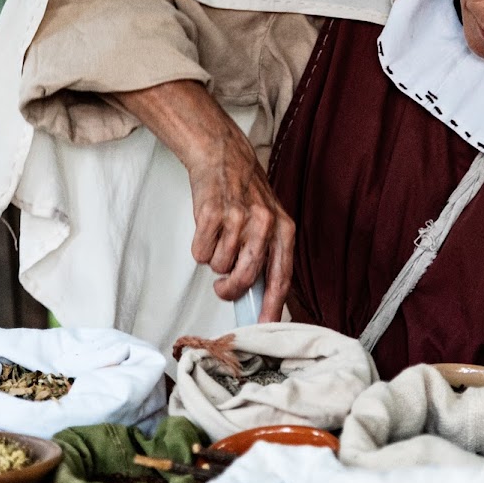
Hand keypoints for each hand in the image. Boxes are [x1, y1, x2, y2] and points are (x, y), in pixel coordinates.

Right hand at [115, 80, 294, 321]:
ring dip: (214, 261)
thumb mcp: (269, 221)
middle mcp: (264, 224)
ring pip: (219, 267)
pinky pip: (200, 253)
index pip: (282, 277)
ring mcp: (237, 218)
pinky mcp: (211, 214)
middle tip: (222, 286)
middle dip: (230, 289)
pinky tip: (207, 230)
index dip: (272, 306)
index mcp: (283, 229)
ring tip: (218, 240)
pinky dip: (200, 247)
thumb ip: (268, 255)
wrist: (222, 156)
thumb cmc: (245, 193)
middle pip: (246, 278)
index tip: (264, 326)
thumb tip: (260, 298)